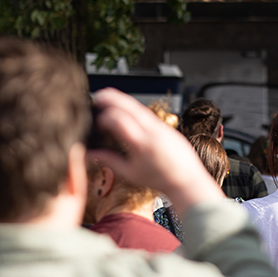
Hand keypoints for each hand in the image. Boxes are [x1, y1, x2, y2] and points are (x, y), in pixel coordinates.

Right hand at [89, 89, 221, 215]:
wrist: (187, 180)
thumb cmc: (160, 179)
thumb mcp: (131, 173)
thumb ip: (110, 161)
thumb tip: (91, 153)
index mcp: (143, 144)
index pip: (120, 120)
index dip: (105, 117)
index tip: (97, 121)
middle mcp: (153, 132)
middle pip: (130, 106)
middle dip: (111, 98)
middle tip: (97, 96)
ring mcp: (162, 127)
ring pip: (139, 107)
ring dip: (122, 101)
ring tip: (107, 99)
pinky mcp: (166, 127)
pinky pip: (147, 113)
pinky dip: (133, 109)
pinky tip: (125, 110)